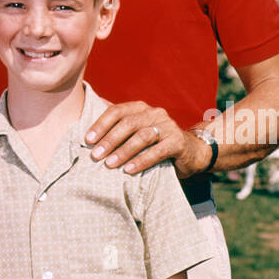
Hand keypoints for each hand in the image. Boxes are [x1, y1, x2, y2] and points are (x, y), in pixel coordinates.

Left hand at [84, 101, 210, 178]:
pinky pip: (158, 151)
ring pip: (142, 136)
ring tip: (110, 164)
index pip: (117, 111)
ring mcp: (168, 126)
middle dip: (109, 139)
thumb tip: (87, 133)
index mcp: (141, 108)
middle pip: (128, 123)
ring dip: (123, 151)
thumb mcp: (137, 134)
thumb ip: (118, 130)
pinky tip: (129, 170)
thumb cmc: (155, 144)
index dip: (101, 124)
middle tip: (95, 155)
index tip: (87, 140)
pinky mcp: (178, 142)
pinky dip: (142, 160)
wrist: (191, 153)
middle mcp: (155, 113)